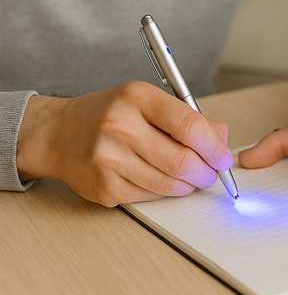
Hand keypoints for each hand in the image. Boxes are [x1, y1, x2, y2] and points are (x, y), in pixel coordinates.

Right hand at [16, 82, 233, 205]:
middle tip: (212, 172)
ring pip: (168, 184)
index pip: (188, 124)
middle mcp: (120, 127)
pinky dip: (164, 192)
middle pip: (181, 160)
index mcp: (136, 98)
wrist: (57, 133)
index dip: (213, 145)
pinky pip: (149, 196)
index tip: (223, 155)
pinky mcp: (104, 188)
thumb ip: (185, 116)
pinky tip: (163, 181)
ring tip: (192, 178)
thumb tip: (221, 136)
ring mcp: (109, 160)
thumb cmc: (107, 113)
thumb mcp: (145, 100)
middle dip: (206, 171)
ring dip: (188, 185)